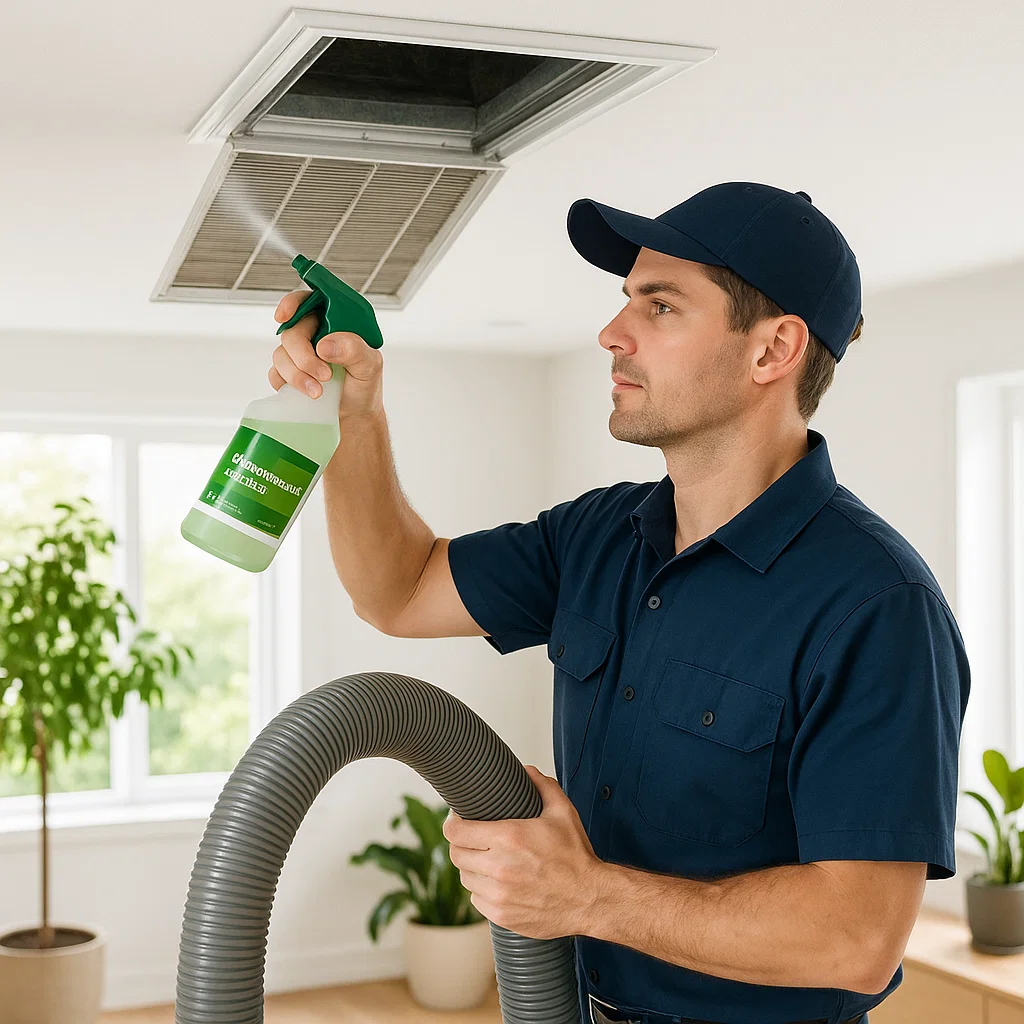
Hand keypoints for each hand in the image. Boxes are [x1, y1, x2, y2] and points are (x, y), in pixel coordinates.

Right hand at [268, 288, 383, 417]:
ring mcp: (297, 354)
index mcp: (333, 322)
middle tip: (325, 374)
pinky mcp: (286, 375)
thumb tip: (324, 345)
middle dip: (303, 355)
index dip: (292, 303)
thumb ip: (354, 350)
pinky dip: (289, 385)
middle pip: (292, 332)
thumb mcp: (370, 366)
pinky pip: (275, 374)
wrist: (355, 416)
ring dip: (297, 374)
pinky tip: (308, 394)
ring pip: (281, 355)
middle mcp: (312, 334)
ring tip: (319, 391)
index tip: (285, 316)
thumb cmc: (364, 385)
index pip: (309, 300)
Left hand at [442, 764, 604, 938]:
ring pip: (465, 878)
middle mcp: (499, 867)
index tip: (458, 820)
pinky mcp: (501, 916)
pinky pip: (477, 900)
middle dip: (462, 844)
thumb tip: (526, 770)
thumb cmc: (576, 858)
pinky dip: (483, 890)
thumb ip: (542, 786)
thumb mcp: (563, 813)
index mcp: (509, 838)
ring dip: (472, 867)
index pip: (456, 831)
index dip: (453, 823)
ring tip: (488, 860)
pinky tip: (498, 882)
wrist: (591, 899)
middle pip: (456, 854)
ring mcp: (498, 895)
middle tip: (474, 839)